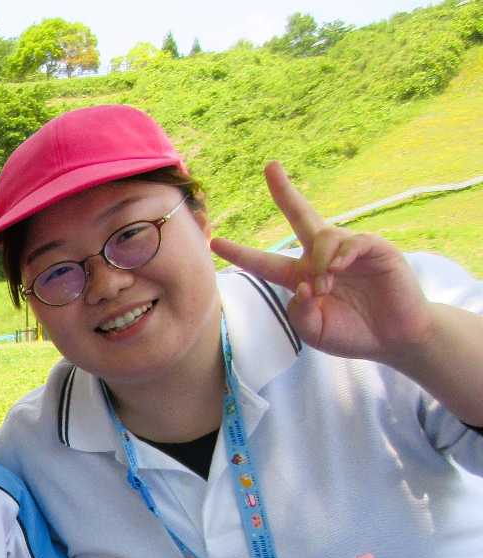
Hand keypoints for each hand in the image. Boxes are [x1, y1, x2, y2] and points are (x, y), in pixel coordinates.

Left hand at [210, 161, 434, 363]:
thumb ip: (298, 313)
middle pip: (300, 215)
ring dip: (319, 263)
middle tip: (271, 166)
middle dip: (285, 191)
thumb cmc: (352, 334)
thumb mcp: (314, 331)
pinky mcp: (375, 248)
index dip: (241, 253)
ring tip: (324, 287)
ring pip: (323, 236)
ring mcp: (349, 250)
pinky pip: (352, 241)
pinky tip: (339, 268)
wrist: (394, 338)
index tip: (215, 243)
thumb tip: (301, 285)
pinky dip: (341, 254)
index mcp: (301, 277)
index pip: (265, 262)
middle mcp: (322, 257)